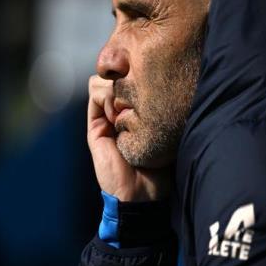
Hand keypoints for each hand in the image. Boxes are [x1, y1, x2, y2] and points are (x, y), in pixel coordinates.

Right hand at [87, 75, 170, 201]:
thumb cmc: (163, 164)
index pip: (130, 76)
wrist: (144, 193)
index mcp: (136, 112)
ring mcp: (105, 117)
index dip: (137, 72)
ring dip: (115, 87)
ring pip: (102, 80)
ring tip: (128, 109)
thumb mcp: (166, 130)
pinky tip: (118, 115)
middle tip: (139, 93)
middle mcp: (119, 111)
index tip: (151, 81)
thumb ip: (163, 108)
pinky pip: (94, 93)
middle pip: (114, 74)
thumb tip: (171, 79)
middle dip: (125, 76)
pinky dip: (106, 96)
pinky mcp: (95, 126)